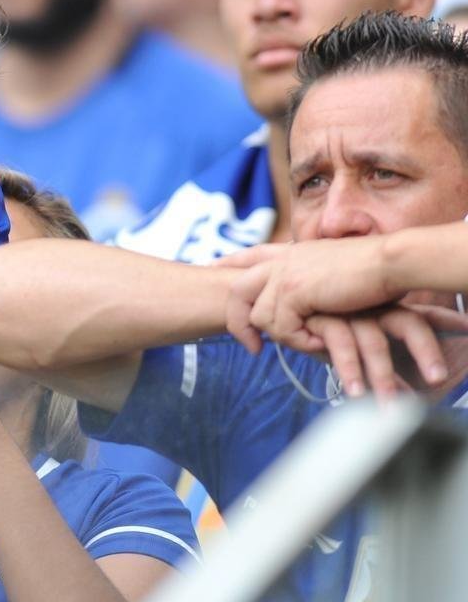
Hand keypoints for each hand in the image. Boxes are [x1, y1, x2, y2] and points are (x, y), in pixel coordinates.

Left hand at [221, 239, 394, 353]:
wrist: (392, 262)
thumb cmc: (375, 273)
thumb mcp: (334, 273)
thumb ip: (310, 282)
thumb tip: (298, 303)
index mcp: (291, 253)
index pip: (249, 255)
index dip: (228, 262)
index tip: (210, 268)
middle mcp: (282, 261)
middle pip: (237, 291)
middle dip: (238, 323)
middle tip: (252, 348)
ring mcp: (284, 275)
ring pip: (261, 317)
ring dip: (285, 337)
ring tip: (312, 342)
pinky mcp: (292, 291)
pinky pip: (280, 327)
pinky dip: (299, 341)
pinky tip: (320, 342)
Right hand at [304, 304, 466, 397]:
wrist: (278, 298)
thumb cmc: (319, 322)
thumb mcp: (353, 334)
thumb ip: (380, 357)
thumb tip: (411, 390)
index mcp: (384, 309)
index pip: (422, 315)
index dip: (447, 321)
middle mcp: (370, 308)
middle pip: (409, 324)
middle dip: (426, 351)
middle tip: (438, 380)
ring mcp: (348, 313)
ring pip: (374, 343)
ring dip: (383, 376)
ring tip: (389, 407)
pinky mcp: (322, 321)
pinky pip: (340, 346)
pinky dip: (349, 369)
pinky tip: (353, 390)